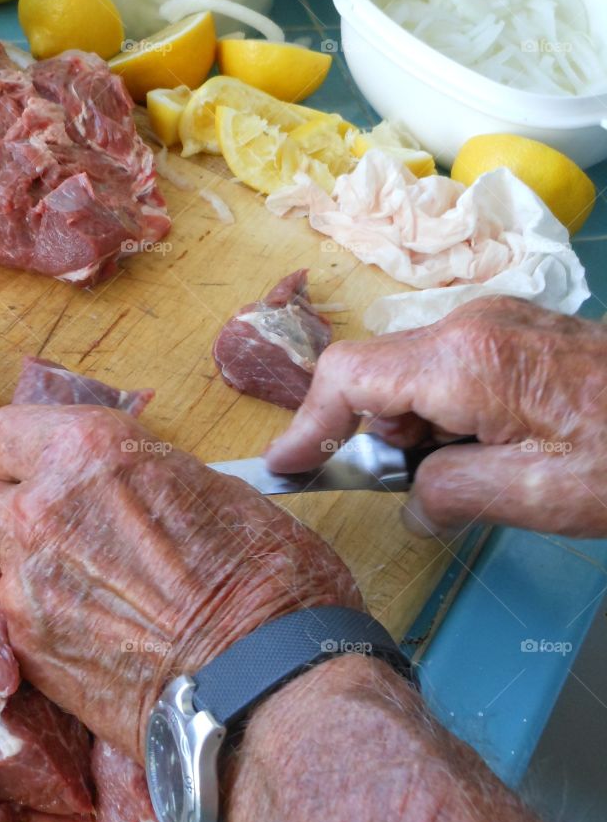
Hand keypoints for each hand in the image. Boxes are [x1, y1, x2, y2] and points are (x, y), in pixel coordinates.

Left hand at [0, 405, 360, 759]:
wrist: (263, 680)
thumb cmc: (264, 576)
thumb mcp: (211, 489)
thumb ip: (138, 482)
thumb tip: (125, 495)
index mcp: (87, 451)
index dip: (17, 460)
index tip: (36, 477)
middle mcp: (40, 509)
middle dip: (5, 522)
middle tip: (55, 543)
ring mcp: (24, 585)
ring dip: (14, 577)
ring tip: (72, 598)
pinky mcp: (25, 651)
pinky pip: (3, 626)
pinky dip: (31, 631)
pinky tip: (83, 642)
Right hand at [266, 297, 606, 538]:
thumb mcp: (533, 495)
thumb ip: (447, 493)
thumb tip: (413, 500)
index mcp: (463, 361)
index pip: (348, 377)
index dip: (307, 423)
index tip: (288, 466)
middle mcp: (469, 325)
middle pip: (375, 374)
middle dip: (373, 435)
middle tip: (409, 489)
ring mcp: (494, 321)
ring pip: (411, 372)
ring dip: (413, 428)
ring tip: (466, 474)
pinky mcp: (514, 331)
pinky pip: (448, 368)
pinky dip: (443, 412)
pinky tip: (484, 448)